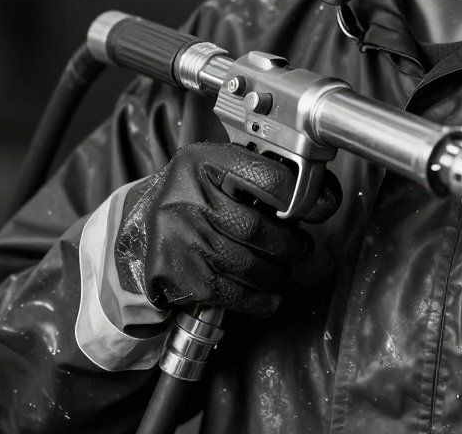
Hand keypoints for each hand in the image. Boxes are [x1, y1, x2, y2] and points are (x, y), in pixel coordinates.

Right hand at [114, 141, 341, 315]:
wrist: (138, 229)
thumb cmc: (193, 194)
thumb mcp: (217, 168)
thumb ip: (260, 174)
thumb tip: (323, 196)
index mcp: (204, 162)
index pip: (268, 179)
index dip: (301, 197)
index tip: (318, 208)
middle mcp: (189, 198)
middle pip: (259, 230)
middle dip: (291, 245)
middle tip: (301, 247)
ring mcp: (182, 239)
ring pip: (249, 266)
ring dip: (278, 274)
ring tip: (284, 268)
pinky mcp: (181, 275)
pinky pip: (234, 293)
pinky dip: (261, 299)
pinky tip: (269, 293)